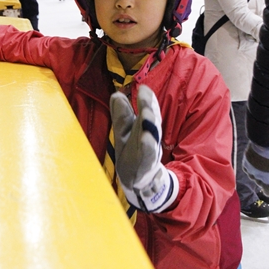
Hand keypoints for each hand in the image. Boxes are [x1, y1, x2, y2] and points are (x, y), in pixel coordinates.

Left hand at [110, 85, 178, 213]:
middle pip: (151, 118)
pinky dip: (147, 146)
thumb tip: (116, 95)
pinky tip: (145, 138)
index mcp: (145, 126)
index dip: (147, 98)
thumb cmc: (133, 151)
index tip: (144, 87)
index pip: (148, 109)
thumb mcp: (125, 131)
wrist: (140, 181)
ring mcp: (149, 150)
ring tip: (146, 113)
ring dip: (150, 124)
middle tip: (145, 93)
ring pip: (152, 134)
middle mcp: (150, 135)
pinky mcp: (146, 164)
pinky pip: (148, 154)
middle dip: (148, 105)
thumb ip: (121, 115)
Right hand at [242, 141, 268, 195]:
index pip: (266, 190)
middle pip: (260, 183)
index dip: (268, 192)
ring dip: (257, 176)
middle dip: (264, 181)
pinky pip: (247, 170)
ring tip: (262, 169)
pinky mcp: (245, 161)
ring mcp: (250, 168)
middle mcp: (256, 175)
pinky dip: (250, 170)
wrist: (263, 140)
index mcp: (265, 178)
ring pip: (253, 177)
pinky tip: (254, 167)